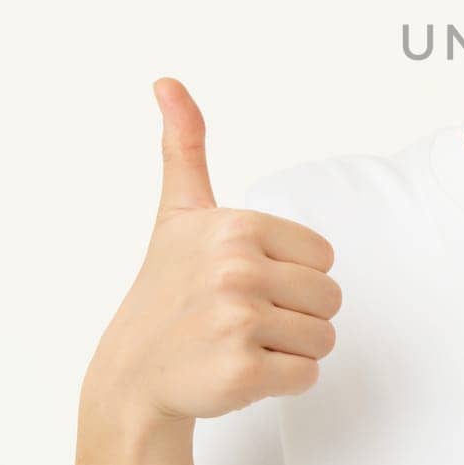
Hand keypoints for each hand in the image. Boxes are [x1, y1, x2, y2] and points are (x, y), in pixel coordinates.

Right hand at [83, 78, 343, 427]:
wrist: (133, 374)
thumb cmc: (167, 290)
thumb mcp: (177, 213)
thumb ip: (184, 146)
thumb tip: (166, 82)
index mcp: (236, 227)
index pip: (323, 257)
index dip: (292, 275)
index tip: (245, 282)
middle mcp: (237, 269)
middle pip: (330, 298)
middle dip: (297, 315)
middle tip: (243, 318)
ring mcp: (238, 322)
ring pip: (324, 338)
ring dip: (291, 349)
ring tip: (242, 343)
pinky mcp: (242, 372)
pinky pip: (307, 376)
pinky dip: (283, 382)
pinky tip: (240, 372)